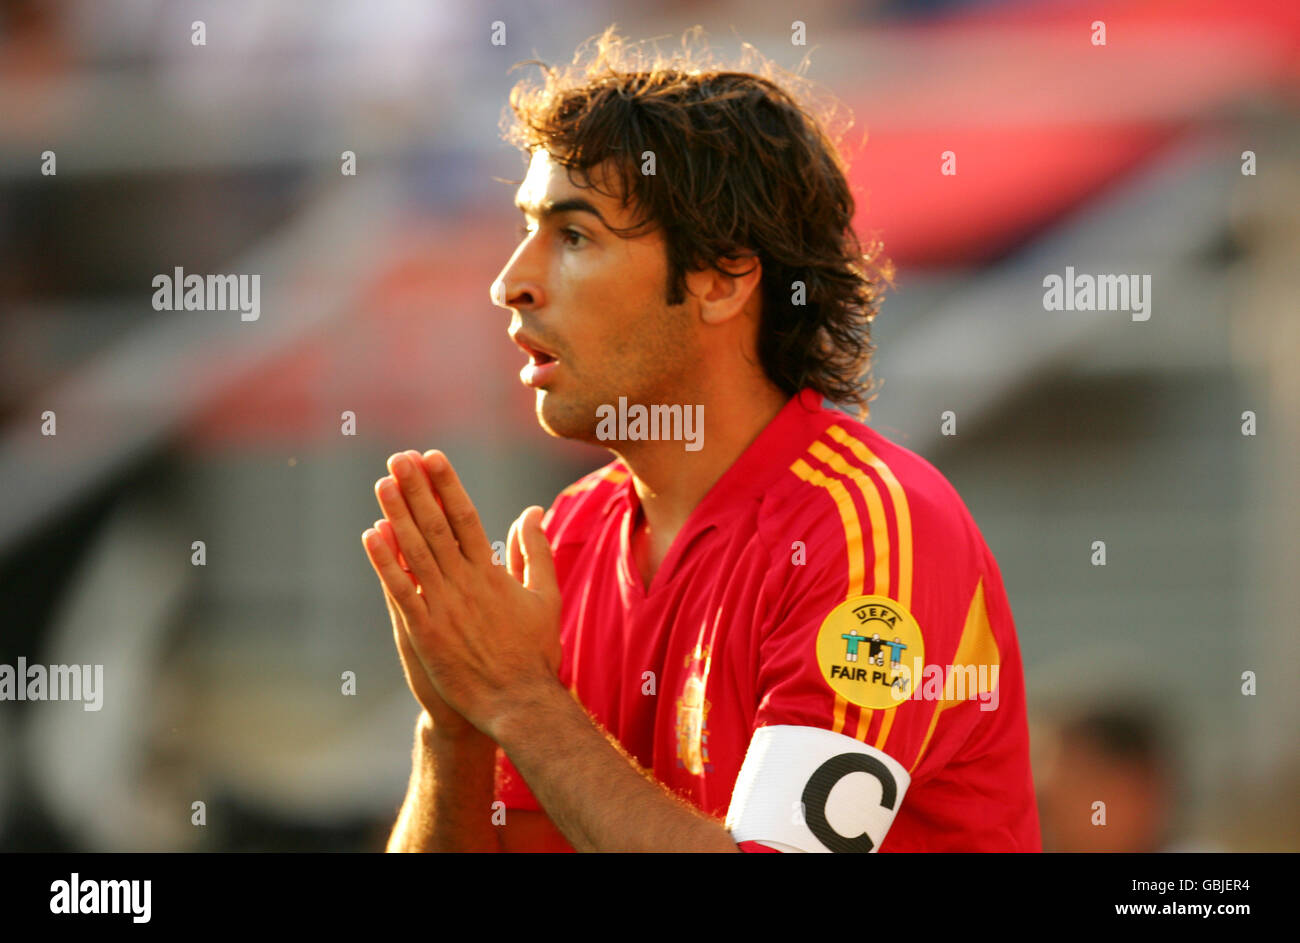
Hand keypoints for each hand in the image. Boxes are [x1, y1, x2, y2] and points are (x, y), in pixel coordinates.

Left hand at [363, 448, 561, 736]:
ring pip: (416, 552)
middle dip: (417, 489)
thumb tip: (533, 512)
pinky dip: (386, 563)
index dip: (448, 486)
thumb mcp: (545, 595)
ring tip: (383, 483)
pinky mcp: (426, 633)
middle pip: (437, 526)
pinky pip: (401, 591)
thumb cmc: (535, 651)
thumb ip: (535, 551)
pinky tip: (371, 536)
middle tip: (398, 457)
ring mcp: (444, 607)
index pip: (466, 517)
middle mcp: (466, 584)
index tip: (433, 458)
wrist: (519, 703)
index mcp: (493, 573)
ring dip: (397, 515)